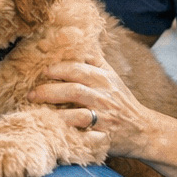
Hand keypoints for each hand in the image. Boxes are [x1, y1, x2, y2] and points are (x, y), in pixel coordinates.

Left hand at [29, 59, 151, 154]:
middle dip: (50, 90)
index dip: (59, 68)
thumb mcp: (113, 78)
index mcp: (105, 79)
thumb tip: (79, 40)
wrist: (144, 130)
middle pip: (75, 89)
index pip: (79, 68)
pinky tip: (54, 129)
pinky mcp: (104, 136)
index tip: (43, 71)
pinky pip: (84, 134)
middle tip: (32, 93)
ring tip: (38, 112)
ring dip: (56, 112)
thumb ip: (95, 61)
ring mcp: (105, 117)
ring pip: (78, 112)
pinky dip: (69, 131)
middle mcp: (104, 96)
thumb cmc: (122, 102)